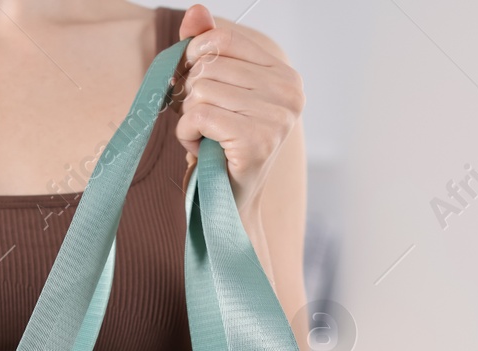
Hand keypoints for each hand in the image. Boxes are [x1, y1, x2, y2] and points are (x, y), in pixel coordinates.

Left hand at [176, 5, 304, 217]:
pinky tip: (203, 150)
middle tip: (205, 123)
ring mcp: (277, 118)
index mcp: (284, 75)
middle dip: (192, 95)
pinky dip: (189, 134)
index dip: (196, 58)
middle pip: (208, 65)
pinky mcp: (256, 141)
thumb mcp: (216, 91)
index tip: (196, 84)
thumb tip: (196, 12)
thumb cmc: (222, 147)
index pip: (223, 39)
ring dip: (190, 118)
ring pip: (200, 90)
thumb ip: (207, 48)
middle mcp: (289, 92)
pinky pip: (199, 116)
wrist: (229, 204)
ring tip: (207, 138)